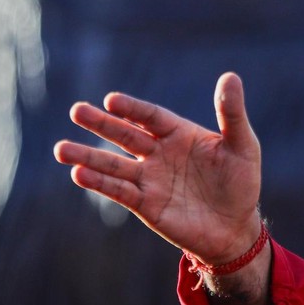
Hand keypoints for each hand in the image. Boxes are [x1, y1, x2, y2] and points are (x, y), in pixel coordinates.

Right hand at [54, 72, 262, 264]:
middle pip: (125, 135)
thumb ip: (232, 114)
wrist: (236, 227)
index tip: (110, 100)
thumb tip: (230, 76)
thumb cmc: (241, 182)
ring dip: (88, 157)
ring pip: (114, 165)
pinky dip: (100, 184)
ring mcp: (150, 179)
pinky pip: (120, 191)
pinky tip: (79, 175)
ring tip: (60, 149)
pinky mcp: (146, 205)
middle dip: (101, 124)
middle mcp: (159, 154)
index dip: (131, 108)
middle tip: (76, 111)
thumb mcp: (242, 145)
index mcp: (179, 134)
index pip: (150, 116)